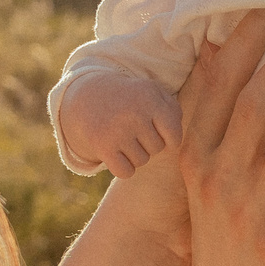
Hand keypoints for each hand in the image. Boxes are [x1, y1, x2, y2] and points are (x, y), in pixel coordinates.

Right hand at [63, 72, 181, 179]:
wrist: (87, 96)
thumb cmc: (130, 98)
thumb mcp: (152, 93)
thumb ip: (173, 111)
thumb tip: (177, 139)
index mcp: (150, 98)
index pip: (174, 136)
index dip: (169, 139)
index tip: (158, 131)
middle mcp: (135, 113)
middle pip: (157, 148)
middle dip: (147, 143)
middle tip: (133, 129)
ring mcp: (117, 130)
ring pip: (141, 161)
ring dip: (134, 154)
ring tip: (123, 137)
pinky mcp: (102, 146)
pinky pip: (126, 172)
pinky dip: (123, 168)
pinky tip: (116, 153)